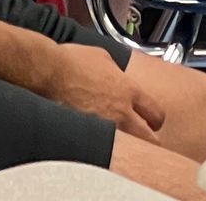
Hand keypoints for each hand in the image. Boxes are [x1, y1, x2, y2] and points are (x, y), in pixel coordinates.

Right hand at [39, 44, 165, 142]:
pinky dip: (104, 146)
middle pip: (149, 139)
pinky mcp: (88, 136)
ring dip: (127, 144)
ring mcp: (105, 127)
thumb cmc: (72, 62)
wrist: (49, 73)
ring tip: (119, 141)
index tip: (152, 121)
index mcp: (129, 91)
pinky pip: (104, 147)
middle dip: (148, 139)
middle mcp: (121, 113)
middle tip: (142, 137)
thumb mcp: (104, 57)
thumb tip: (119, 79)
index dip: (155, 120)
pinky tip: (98, 141)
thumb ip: (119, 73)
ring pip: (128, 147)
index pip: (157, 114)